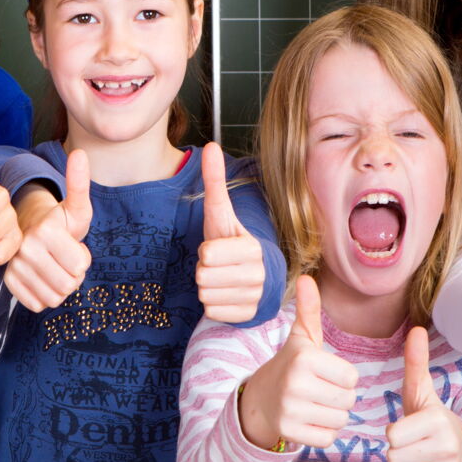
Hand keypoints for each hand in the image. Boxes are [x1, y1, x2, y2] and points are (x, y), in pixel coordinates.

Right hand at [5, 150, 93, 311]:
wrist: (29, 232)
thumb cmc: (59, 222)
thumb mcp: (75, 206)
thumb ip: (79, 183)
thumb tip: (80, 153)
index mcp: (44, 230)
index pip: (81, 266)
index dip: (82, 259)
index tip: (72, 245)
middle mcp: (26, 248)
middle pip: (69, 285)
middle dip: (73, 275)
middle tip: (64, 258)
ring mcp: (14, 267)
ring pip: (54, 298)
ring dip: (60, 287)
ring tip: (54, 267)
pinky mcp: (9, 283)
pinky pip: (38, 304)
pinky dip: (44, 295)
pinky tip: (42, 278)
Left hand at [196, 143, 265, 323]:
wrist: (257, 274)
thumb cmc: (232, 241)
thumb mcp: (221, 213)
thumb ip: (215, 181)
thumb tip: (211, 146)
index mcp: (253, 248)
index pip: (207, 254)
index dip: (206, 251)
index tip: (218, 249)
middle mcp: (258, 274)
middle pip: (203, 276)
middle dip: (204, 270)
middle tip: (218, 265)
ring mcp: (254, 297)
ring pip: (206, 295)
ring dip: (208, 287)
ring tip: (222, 278)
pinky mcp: (247, 316)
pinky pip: (212, 311)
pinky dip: (214, 304)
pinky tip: (226, 294)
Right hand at [235, 275, 356, 450]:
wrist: (260, 397)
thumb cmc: (291, 365)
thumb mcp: (301, 338)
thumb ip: (309, 310)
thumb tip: (306, 278)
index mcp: (305, 358)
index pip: (352, 377)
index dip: (342, 376)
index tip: (324, 373)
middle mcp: (296, 383)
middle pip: (349, 400)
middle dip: (340, 397)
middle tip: (319, 390)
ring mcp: (291, 409)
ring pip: (340, 421)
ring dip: (333, 415)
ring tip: (314, 404)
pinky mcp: (289, 432)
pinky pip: (327, 438)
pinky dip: (323, 433)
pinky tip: (309, 420)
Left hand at [387, 327, 461, 461]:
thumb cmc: (432, 421)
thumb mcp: (422, 393)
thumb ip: (416, 364)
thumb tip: (417, 329)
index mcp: (438, 420)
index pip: (392, 435)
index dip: (394, 433)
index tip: (409, 428)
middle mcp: (446, 446)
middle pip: (392, 457)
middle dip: (397, 451)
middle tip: (412, 444)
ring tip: (417, 456)